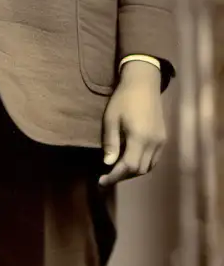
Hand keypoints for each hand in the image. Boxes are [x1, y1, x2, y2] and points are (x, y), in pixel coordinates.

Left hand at [99, 61, 165, 186]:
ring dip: (133, 171)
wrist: (144, 84)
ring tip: (118, 169)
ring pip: (149, 167)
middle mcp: (154, 143)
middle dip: (123, 176)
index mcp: (140, 138)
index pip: (128, 166)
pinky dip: (143, 164)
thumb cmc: (123, 99)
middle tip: (107, 176)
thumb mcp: (111, 119)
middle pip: (140, 170)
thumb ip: (111, 143)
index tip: (101, 181)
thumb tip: (108, 164)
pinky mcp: (163, 138)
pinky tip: (131, 160)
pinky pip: (154, 159)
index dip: (115, 176)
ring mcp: (161, 141)